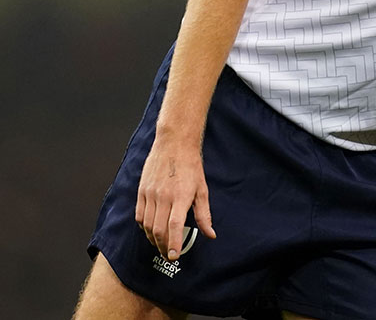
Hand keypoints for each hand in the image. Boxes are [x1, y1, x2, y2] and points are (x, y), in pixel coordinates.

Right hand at [135, 137, 215, 259]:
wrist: (174, 145)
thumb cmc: (191, 167)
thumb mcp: (202, 190)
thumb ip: (204, 215)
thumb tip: (210, 234)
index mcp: (180, 196)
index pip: (174, 226)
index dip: (174, 244)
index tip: (175, 257)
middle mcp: (163, 196)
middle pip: (158, 229)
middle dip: (163, 246)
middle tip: (169, 255)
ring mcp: (150, 194)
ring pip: (147, 225)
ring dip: (153, 239)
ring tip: (161, 246)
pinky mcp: (141, 191)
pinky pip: (139, 215)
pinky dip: (144, 227)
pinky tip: (151, 231)